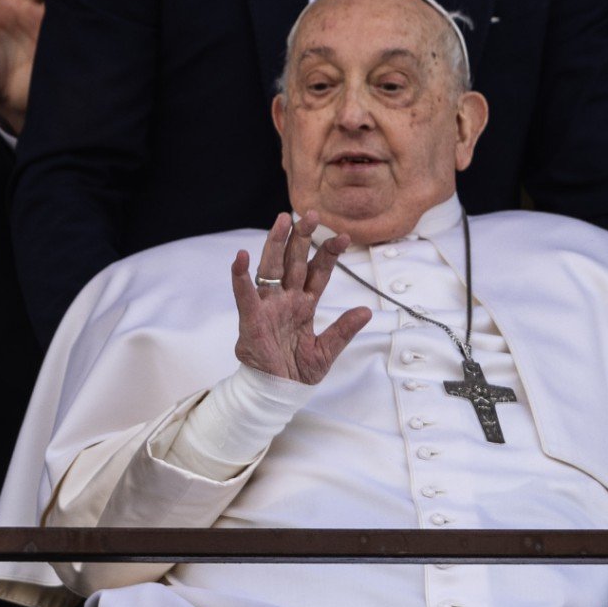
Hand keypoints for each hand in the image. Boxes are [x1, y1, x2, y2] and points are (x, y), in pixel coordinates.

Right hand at [231, 212, 371, 384]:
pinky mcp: (252, 318)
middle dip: (302, 238)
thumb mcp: (327, 351)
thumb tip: (366, 311)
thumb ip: (343, 330)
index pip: (318, 273)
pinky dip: (241, 276)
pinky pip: (245, 294)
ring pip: (271, 268)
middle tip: (310, 214)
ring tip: (282, 220)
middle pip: (294, 262)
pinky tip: (242, 256)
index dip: (329, 254)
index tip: (344, 237)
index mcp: (305, 304)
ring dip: (276, 244)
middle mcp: (286, 299)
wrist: (278, 392)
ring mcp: (268, 306)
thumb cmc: (298, 371)